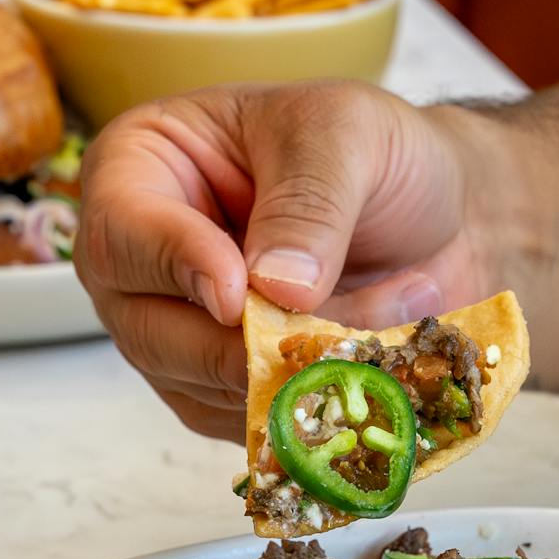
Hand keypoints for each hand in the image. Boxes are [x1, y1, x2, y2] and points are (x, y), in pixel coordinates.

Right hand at [74, 81, 480, 441]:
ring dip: (293, 372)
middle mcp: (142, 261)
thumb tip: (274, 286)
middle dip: (237, 345)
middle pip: (146, 330)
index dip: (176, 266)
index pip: (121, 231)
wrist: (437, 216)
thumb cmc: (373, 153)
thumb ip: (309, 203)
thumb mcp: (347, 138)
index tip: (241, 293)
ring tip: (377, 323)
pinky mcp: (225, 389)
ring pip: (201, 388)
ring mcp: (178, 333)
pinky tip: (367, 358)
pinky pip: (248, 420)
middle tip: (317, 339)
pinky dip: (311, 401)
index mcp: (142, 167)